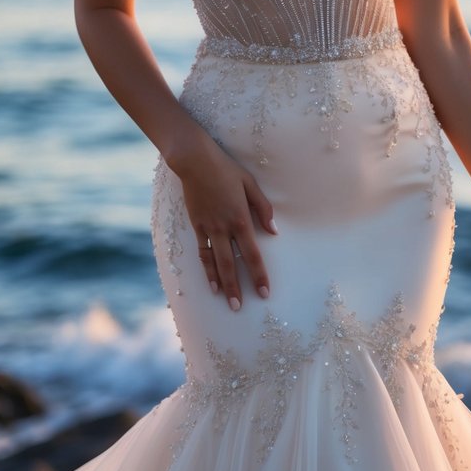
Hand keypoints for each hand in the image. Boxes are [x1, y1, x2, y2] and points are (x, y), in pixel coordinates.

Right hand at [166, 128, 276, 310]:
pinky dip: (206, 269)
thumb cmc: (226, 170)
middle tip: (241, 307)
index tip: (264, 293)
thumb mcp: (250, 184)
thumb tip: (274, 231)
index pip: (253, 254)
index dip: (259, 275)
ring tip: (227, 302)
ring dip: (222, 284)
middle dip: (238, 287)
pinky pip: (202, 252)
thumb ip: (263, 209)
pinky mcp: (196, 226)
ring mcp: (208, 228)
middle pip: (232, 264)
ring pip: (215, 262)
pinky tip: (210, 282)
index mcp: (241, 219)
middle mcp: (224, 228)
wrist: (195, 162)